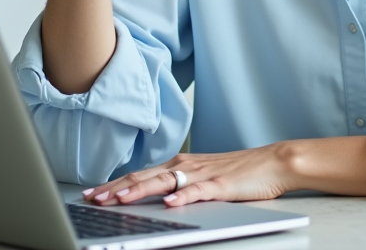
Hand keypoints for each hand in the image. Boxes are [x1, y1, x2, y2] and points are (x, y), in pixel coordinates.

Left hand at [81, 144, 297, 207]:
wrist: (273, 162)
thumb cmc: (239, 171)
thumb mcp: (202, 176)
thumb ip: (179, 184)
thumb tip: (156, 196)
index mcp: (180, 164)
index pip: (140, 174)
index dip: (114, 183)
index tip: (92, 193)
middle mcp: (186, 165)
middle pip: (144, 177)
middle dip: (115, 188)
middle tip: (93, 198)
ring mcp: (203, 174)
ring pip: (164, 182)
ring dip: (140, 190)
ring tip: (119, 198)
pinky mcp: (221, 185)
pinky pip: (198, 191)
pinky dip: (182, 196)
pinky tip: (170, 203)